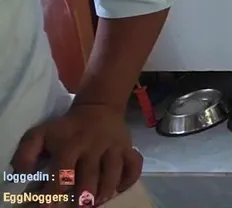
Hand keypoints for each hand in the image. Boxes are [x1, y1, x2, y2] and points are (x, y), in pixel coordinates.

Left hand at [11, 104, 142, 204]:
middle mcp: (93, 147)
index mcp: (70, 145)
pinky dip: (129, 179)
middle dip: (84, 196)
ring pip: (113, 174)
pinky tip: (120, 188)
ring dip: (105, 192)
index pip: (62, 173)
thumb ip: (26, 154)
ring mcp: (114, 147)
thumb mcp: (40, 134)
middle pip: (91, 176)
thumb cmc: (66, 127)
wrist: (98, 107)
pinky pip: (134, 165)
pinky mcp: (128, 148)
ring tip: (97, 202)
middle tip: (79, 206)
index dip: (55, 193)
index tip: (50, 207)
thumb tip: (23, 175)